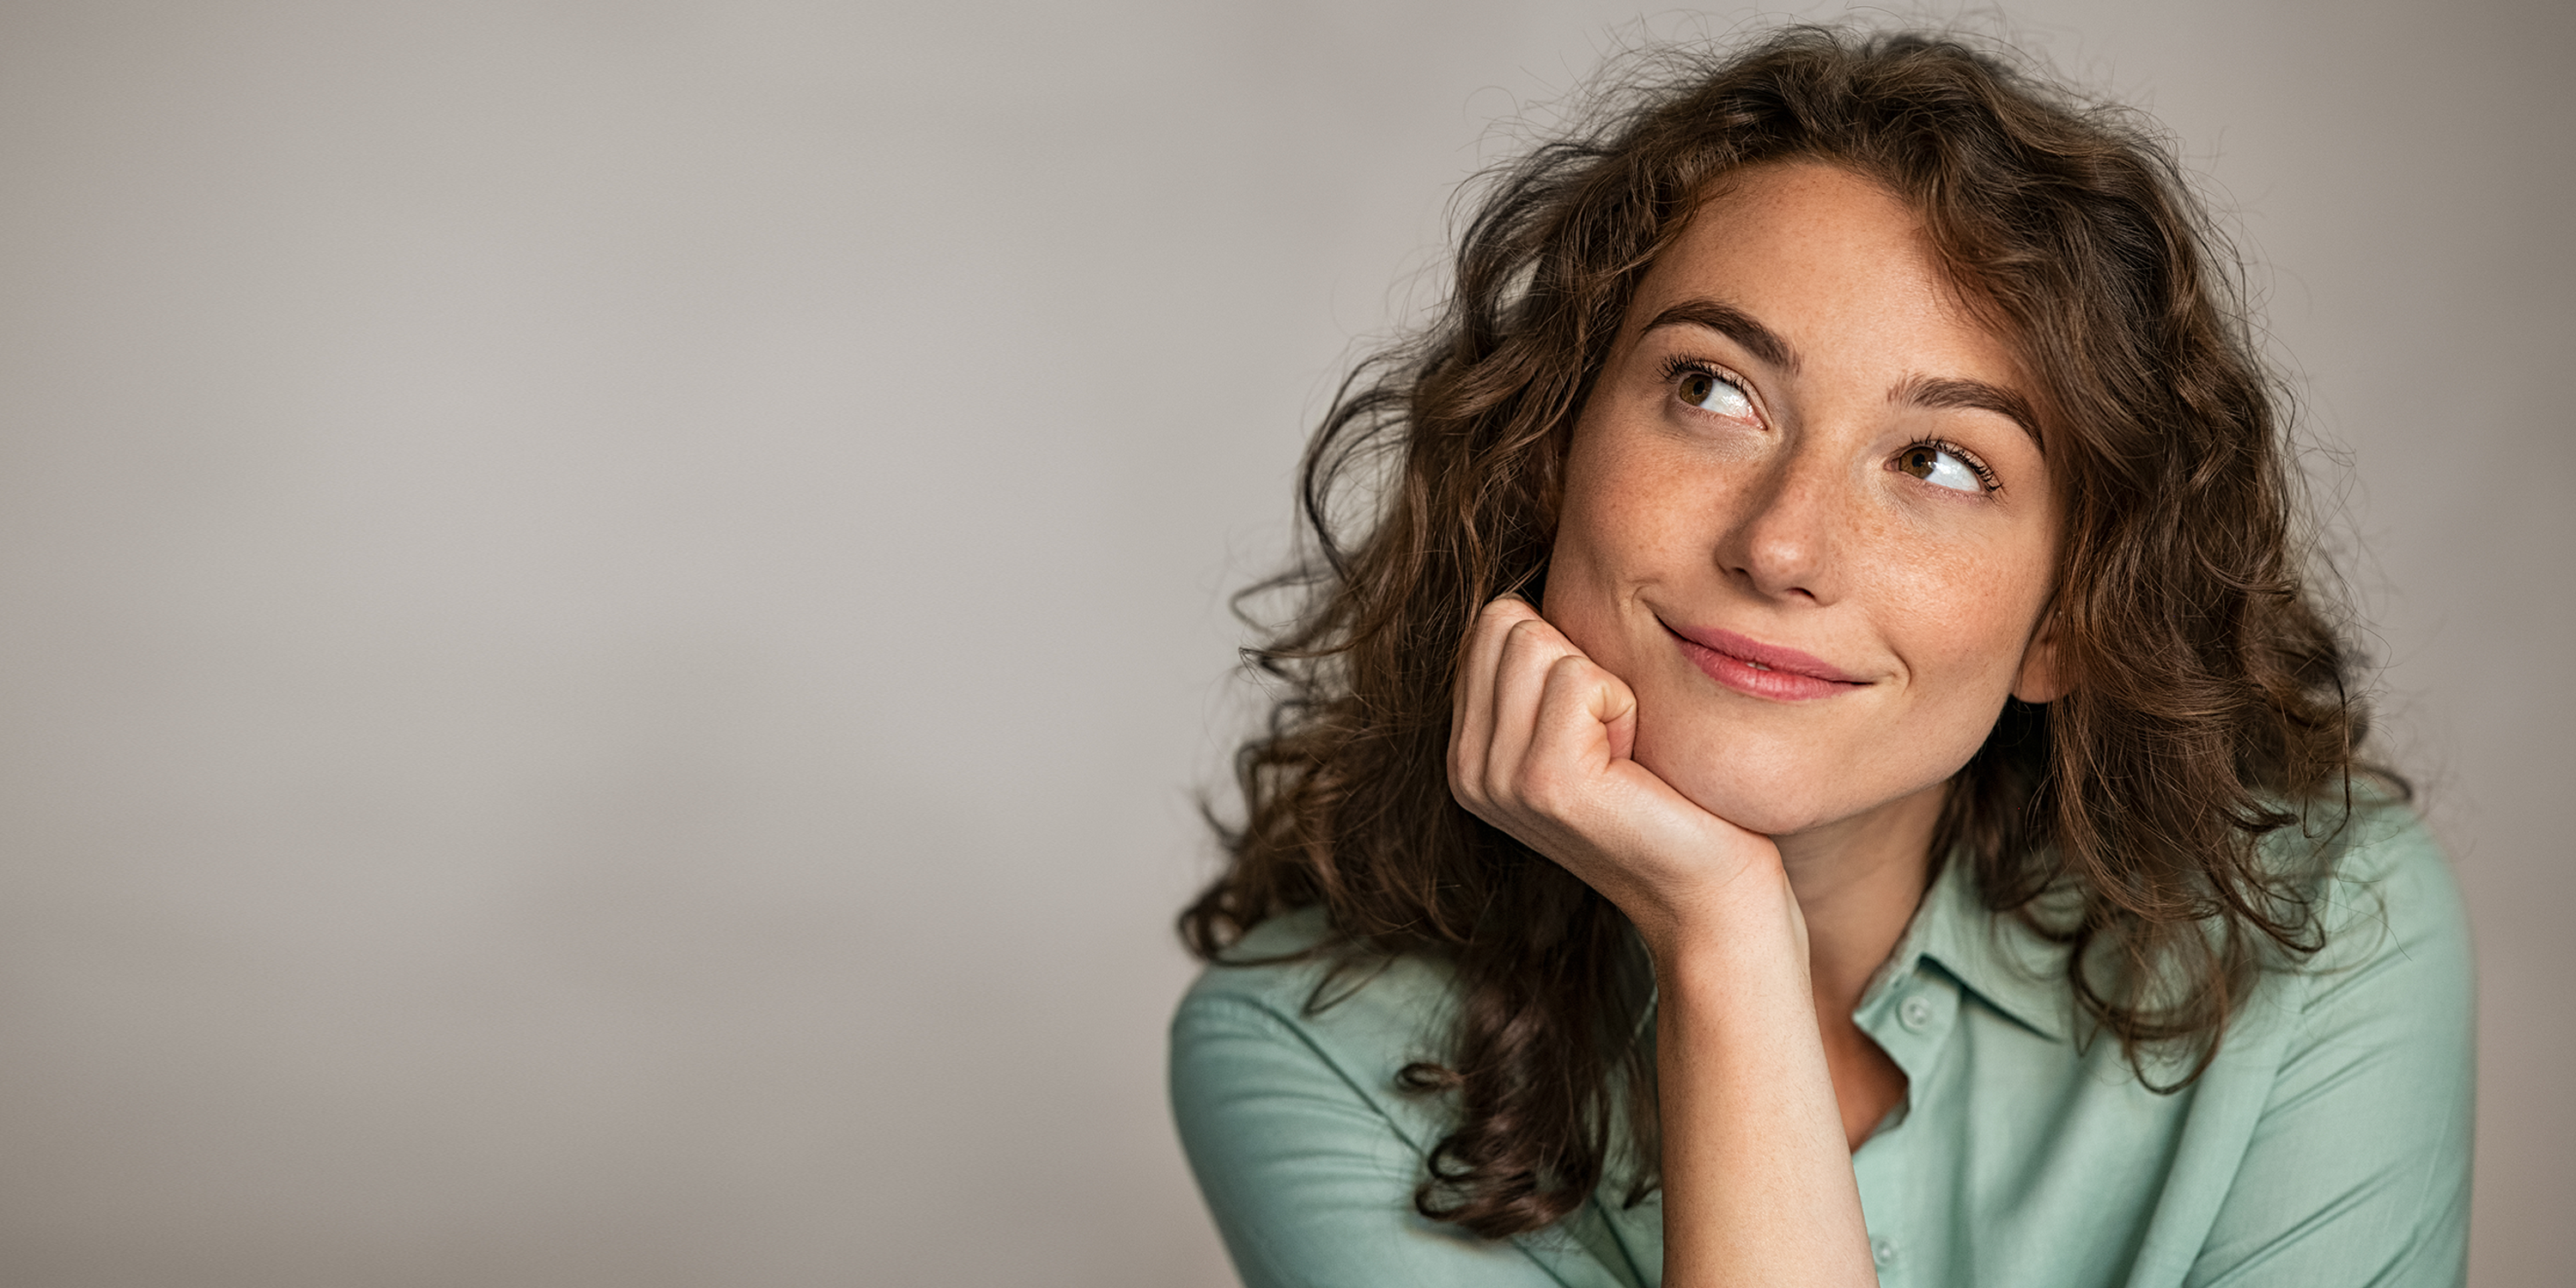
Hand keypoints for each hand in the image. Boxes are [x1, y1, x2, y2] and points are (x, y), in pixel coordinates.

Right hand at [1446, 596, 1789, 958]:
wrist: (1712, 894)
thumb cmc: (1670, 798)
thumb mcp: (1588, 728)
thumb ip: (1543, 673)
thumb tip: (1539, 583)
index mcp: (1469, 751)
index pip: (1492, 623)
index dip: (1565, 652)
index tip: (1599, 725)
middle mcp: (1467, 768)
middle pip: (1507, 622)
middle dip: (1581, 661)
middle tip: (1616, 739)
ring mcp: (1498, 780)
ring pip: (1539, 641)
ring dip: (1605, 684)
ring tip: (1625, 753)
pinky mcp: (1546, 784)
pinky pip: (1580, 678)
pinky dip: (1625, 706)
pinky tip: (1636, 765)